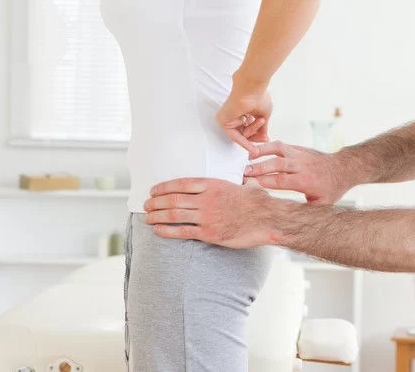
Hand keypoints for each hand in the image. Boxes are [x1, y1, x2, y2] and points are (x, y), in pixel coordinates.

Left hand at [144, 178, 280, 247]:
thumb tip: (236, 180)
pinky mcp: (209, 233)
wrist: (268, 218)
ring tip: (147, 217)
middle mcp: (207, 199)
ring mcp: (207, 216)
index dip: (164, 187)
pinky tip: (158, 230)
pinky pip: (182, 232)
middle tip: (146, 205)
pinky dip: (167, 230)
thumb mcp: (242, 184)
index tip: (154, 190)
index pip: (181, 183)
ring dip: (157, 216)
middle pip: (173, 199)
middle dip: (155, 202)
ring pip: (174, 215)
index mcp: (213, 184)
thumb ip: (231, 183)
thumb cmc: (258, 202)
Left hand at [216, 88, 271, 156]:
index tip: (266, 139)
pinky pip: (235, 136)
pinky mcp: (223, 121)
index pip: (249, 127)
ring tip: (261, 120)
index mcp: (242, 111)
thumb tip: (264, 137)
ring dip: (253, 130)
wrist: (252, 87)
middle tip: (265, 139)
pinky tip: (253, 149)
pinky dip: (245, 142)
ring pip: (241, 134)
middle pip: (244, 133)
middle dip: (256, 136)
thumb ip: (262, 127)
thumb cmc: (259, 96)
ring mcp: (227, 118)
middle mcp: (234, 115)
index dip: (258, 134)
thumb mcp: (264, 114)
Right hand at [244, 141, 355, 203]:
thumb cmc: (331, 188)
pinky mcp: (298, 148)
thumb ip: (304, 211)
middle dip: (259, 167)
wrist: (343, 169)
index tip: (251, 183)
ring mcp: (300, 154)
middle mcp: (302, 165)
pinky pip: (281, 145)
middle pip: (277, 164)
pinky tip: (256, 150)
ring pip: (278, 149)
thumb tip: (289, 222)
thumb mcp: (321, 205)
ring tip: (247, 156)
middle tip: (244, 171)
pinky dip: (268, 146)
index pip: (282, 180)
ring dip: (261, 151)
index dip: (266, 181)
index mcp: (306, 181)